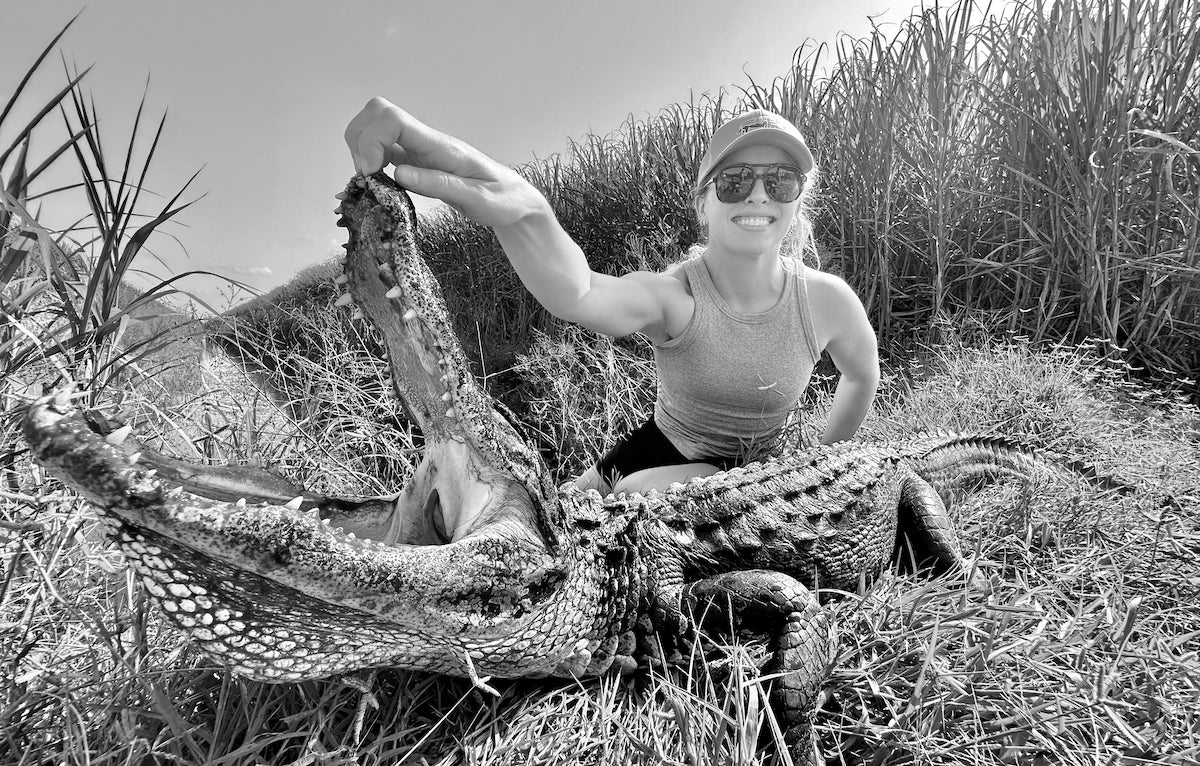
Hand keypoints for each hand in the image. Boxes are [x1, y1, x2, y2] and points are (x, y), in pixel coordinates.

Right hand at [344, 97, 543, 226]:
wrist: (515, 201)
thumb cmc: (502, 199)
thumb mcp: (476, 198)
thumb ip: (439, 185)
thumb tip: (398, 173)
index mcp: (441, 146)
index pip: (392, 119)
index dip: (371, 139)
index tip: (371, 172)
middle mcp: (426, 141)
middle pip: (376, 114)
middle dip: (360, 140)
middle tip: (369, 176)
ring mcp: (419, 149)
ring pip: (376, 129)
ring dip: (362, 151)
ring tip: (374, 181)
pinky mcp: (416, 161)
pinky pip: (383, 150)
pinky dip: (371, 162)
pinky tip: (381, 183)